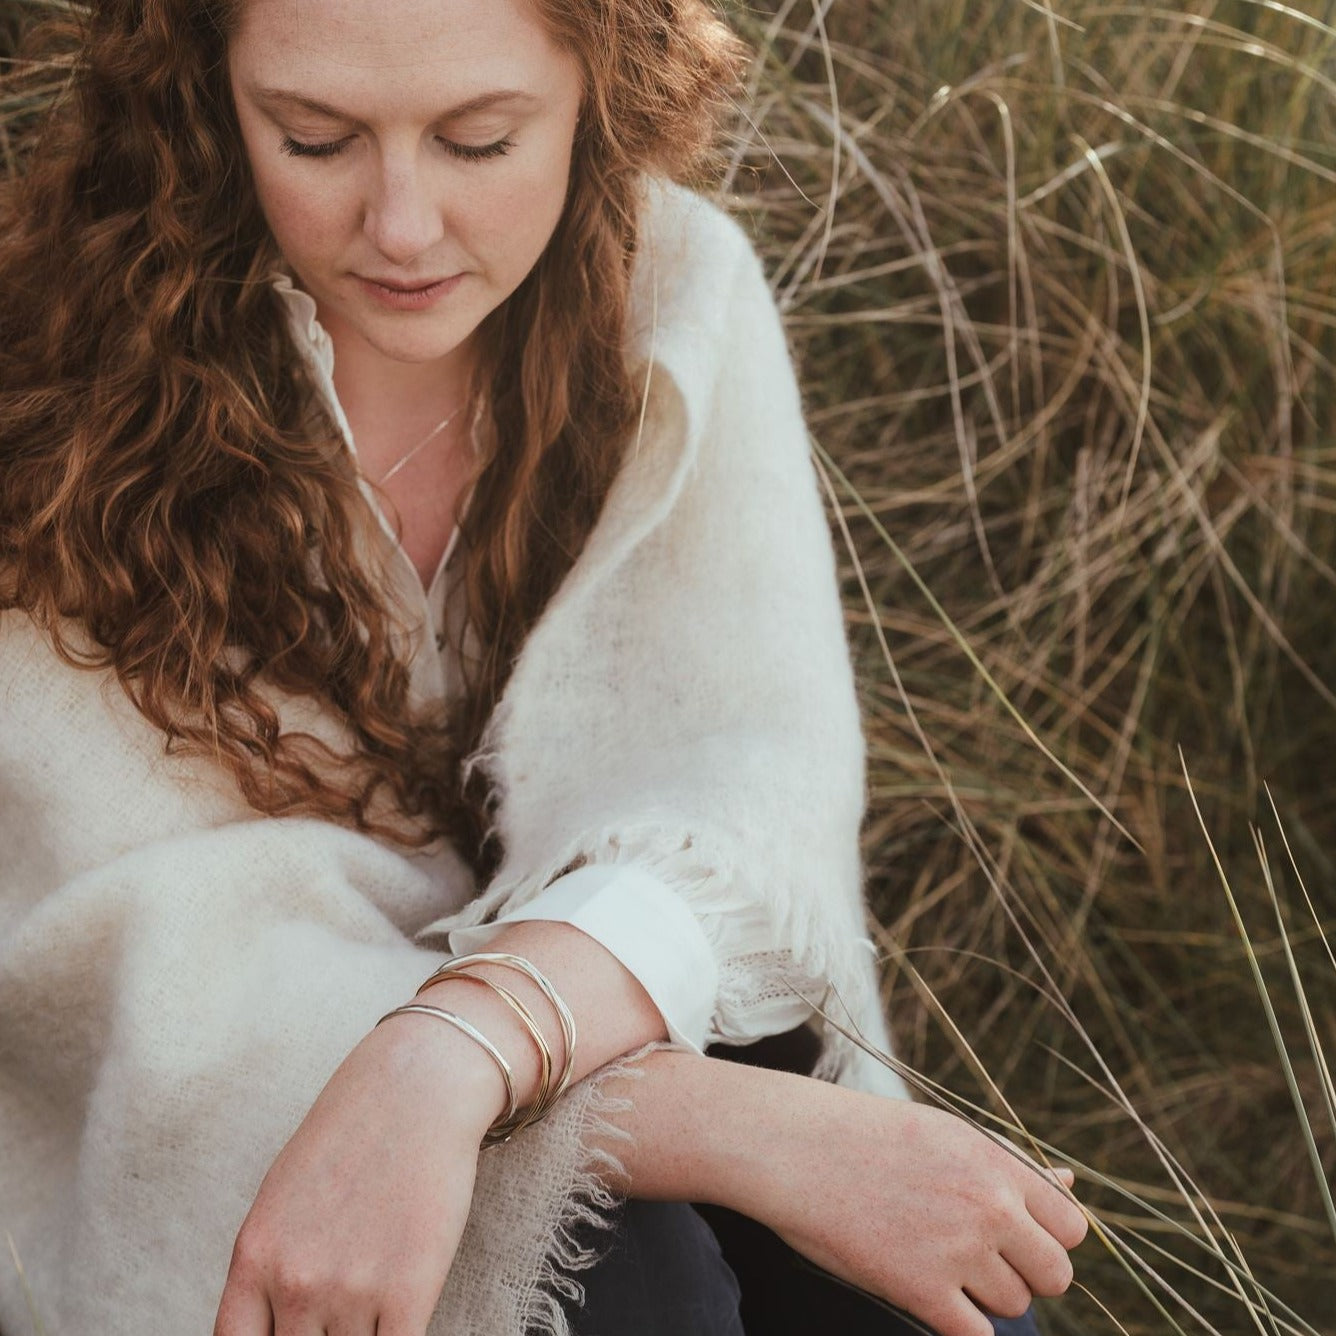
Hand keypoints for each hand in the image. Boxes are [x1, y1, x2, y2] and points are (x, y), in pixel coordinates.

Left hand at [213, 1010, 504, 1335]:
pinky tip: (403, 1311)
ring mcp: (350, 1290)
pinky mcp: (408, 1292)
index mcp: (253, 1255)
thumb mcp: (283, 1195)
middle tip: (342, 1301)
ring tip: (378, 1287)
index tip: (292, 1330)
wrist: (420, 1087)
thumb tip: (273, 1326)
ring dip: (364, 1330)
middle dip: (322, 1334)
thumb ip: (270, 1265)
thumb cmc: (354, 1133)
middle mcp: (293, 1281)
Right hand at [751, 1088, 1086, 1335]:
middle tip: (984, 1261)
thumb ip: (1008, 1165)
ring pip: (1014, 1305)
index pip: (1072, 1226)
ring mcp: (956, 1249)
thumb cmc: (868, 1135)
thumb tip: (1069, 1184)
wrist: (797, 1147)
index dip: (1048, 1238)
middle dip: (1028, 1275)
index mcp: (995, 1162)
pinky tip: (935, 1299)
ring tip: (942, 1267)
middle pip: (1055, 1274)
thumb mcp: (946, 1134)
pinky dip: (962, 1326)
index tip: (1017, 1237)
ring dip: (986, 1298)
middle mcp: (987, 1205)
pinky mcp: (920, 1289)